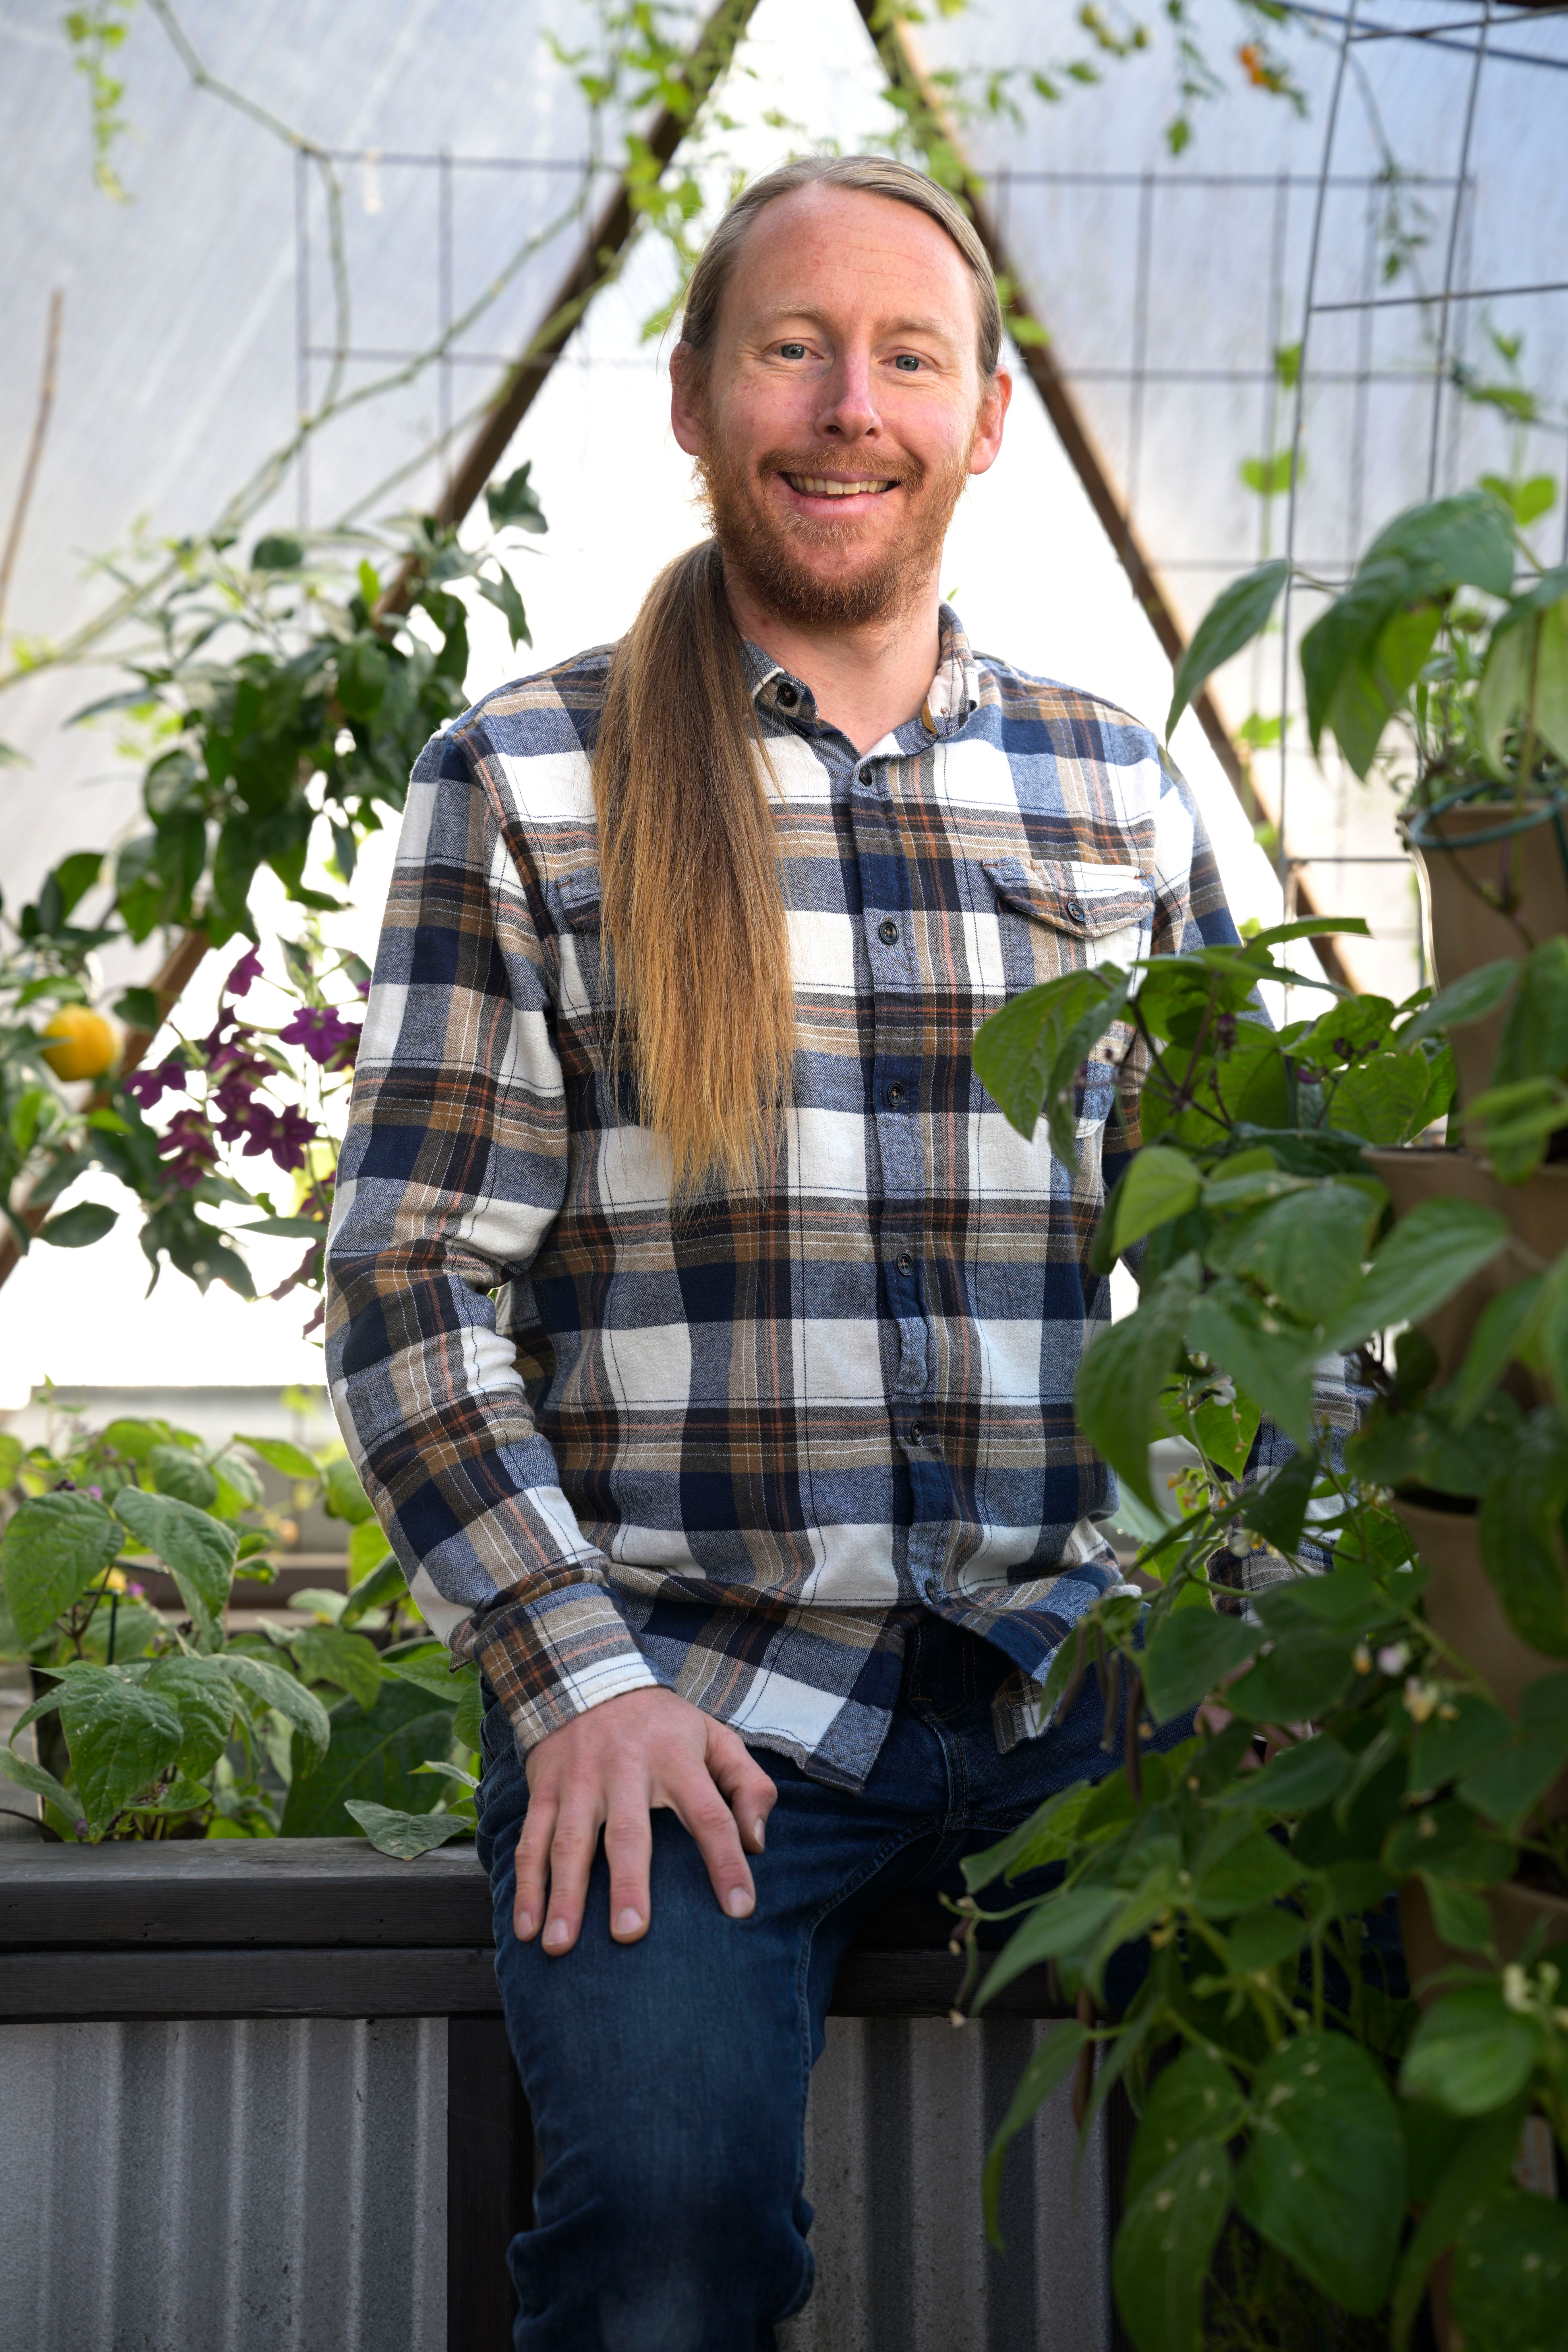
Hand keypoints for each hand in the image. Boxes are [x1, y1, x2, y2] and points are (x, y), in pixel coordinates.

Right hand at [514, 1686, 776, 1955]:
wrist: (587, 1675)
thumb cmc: (663, 1725)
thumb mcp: (715, 1736)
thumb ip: (748, 1784)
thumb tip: (757, 1841)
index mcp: (676, 1758)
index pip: (710, 1814)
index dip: (726, 1861)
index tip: (740, 1909)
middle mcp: (625, 1769)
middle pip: (629, 1832)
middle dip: (629, 1884)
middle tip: (630, 1934)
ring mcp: (579, 1780)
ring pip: (569, 1842)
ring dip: (564, 1895)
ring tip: (560, 1946)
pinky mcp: (544, 1787)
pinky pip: (531, 1840)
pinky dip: (525, 1885)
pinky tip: (526, 1927)